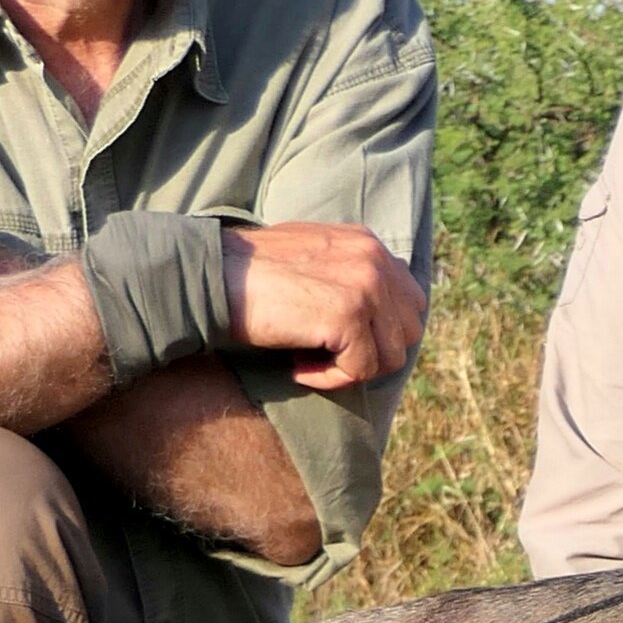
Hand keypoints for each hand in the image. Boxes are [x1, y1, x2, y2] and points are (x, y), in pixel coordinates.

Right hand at [222, 222, 427, 391]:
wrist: (211, 277)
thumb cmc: (251, 274)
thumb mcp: (313, 257)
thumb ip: (349, 274)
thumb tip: (378, 317)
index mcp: (368, 243)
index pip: (410, 302)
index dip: (381, 332)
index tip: (339, 339)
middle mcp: (375, 260)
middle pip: (409, 333)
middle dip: (372, 353)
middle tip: (326, 353)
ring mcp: (366, 287)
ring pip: (389, 357)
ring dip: (348, 368)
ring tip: (306, 357)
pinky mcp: (349, 317)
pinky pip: (359, 370)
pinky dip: (328, 378)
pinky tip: (296, 366)